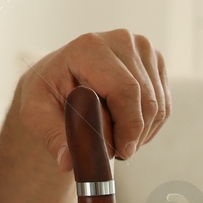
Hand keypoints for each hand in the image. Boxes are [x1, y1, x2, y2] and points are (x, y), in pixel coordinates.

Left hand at [16, 30, 170, 171]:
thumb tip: (68, 162)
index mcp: (90, 47)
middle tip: (115, 153)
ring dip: (141, 133)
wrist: (59, 79)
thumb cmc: (47, 94)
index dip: (128, 126)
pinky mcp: (155, 62)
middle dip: (134, 134)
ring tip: (115, 140)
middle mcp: (121, 40)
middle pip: (146, 100)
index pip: (125, 89)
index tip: (121, 152)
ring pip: (159, 106)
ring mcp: (142, 49)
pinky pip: (165, 105)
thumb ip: (53, 137)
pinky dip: (150, 126)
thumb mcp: (37, 115)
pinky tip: (126, 130)